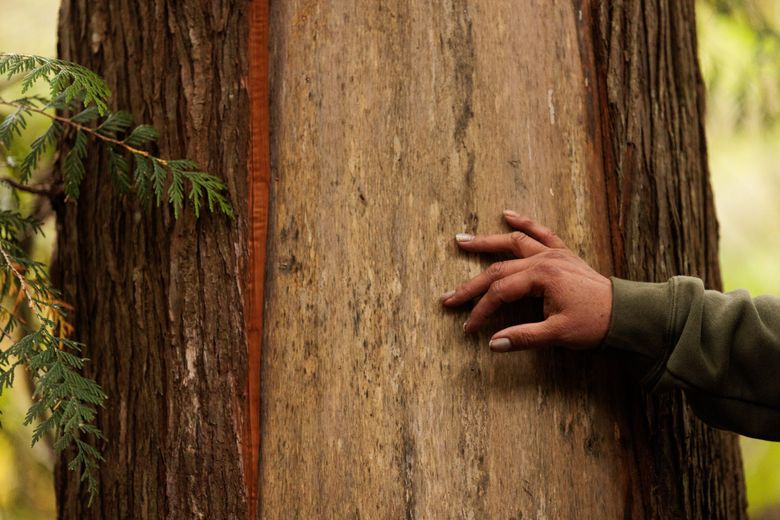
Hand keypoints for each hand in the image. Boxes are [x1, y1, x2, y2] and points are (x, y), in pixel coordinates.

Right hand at [441, 210, 611, 351]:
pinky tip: (508, 214)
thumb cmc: (594, 324)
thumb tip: (493, 344)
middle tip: (448, 296)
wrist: (625, 314)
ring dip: (487, 242)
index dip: (481, 311)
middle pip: (498, 269)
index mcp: (542, 277)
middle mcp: (545, 259)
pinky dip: (524, 223)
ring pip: (513, 243)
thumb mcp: (557, 334)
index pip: (500, 293)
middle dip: (471, 285)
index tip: (468, 327)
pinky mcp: (562, 254)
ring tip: (462, 241)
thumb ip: (524, 337)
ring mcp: (553, 253)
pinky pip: (541, 232)